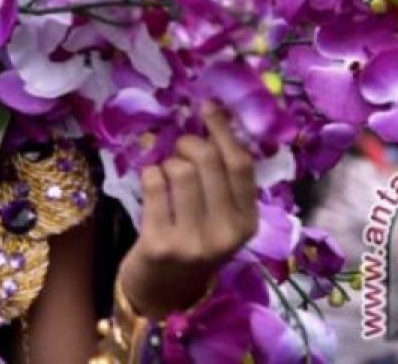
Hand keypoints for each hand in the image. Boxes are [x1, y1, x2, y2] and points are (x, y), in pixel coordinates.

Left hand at [116, 103, 258, 317]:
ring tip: (167, 175)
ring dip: (168, 162)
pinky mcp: (160, 244)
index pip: (241, 165)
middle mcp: (225, 234)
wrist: (163, 292)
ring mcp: (193, 241)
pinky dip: (150, 174)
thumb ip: (223, 179)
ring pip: (180, 169)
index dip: (223, 129)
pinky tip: (152, 183)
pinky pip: (154, 184)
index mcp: (247, 223)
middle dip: (189, 143)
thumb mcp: (221, 217)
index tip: (208, 106)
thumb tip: (213, 117)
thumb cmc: (193, 241)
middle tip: (181, 148)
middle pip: (208, 160)